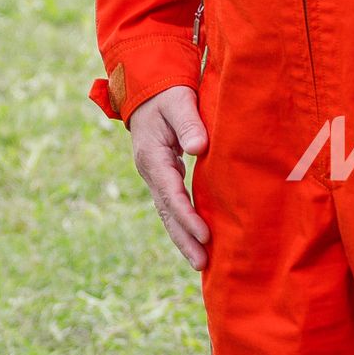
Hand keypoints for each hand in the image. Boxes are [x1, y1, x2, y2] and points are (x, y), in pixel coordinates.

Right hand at [126, 85, 210, 270]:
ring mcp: (154, 177)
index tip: (205, 236)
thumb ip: (189, 123)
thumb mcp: (179, 102)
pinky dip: (182, 225)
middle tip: (202, 264)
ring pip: (167, 213)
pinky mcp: (162, 177)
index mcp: (153, 157)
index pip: (171, 194)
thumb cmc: (167, 95)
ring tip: (201, 262)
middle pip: (166, 212)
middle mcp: (150, 172)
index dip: (188, 216)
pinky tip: (196, 241)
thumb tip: (199, 148)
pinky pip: (171, 206)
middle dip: (184, 239)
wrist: (147, 90)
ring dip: (183, 238)